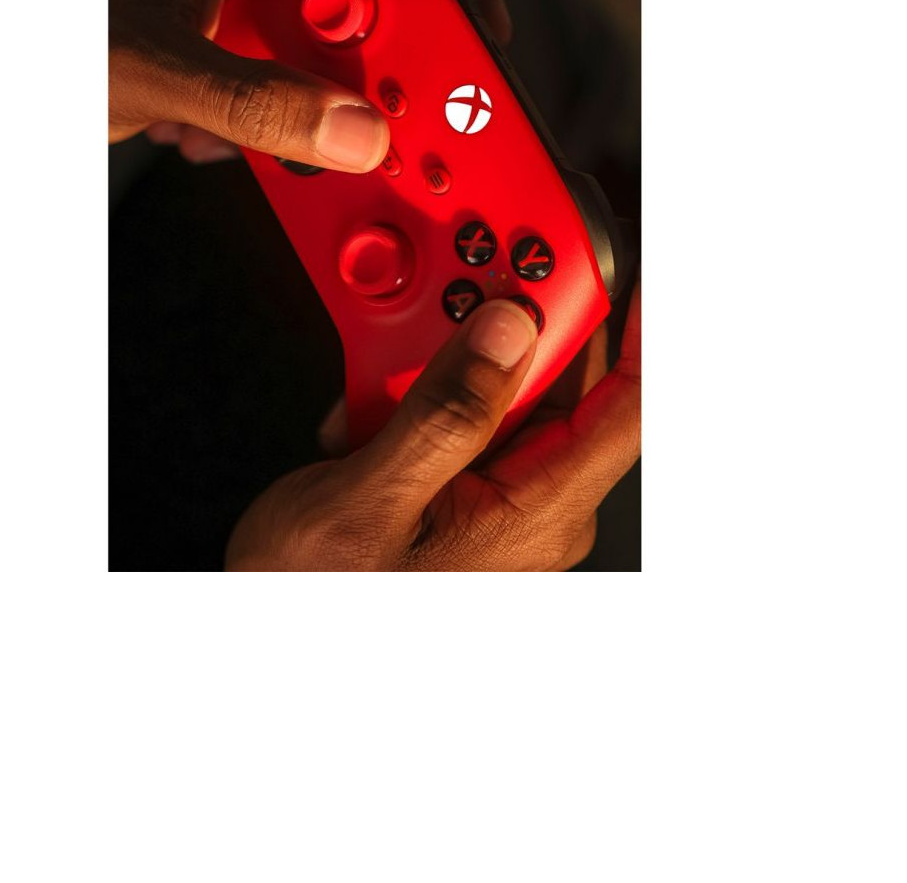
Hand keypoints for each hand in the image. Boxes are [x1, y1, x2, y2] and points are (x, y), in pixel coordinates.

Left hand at [110, 0, 510, 168]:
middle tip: (406, 104)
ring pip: (337, 38)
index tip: (476, 16)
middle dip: (397, 47)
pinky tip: (217, 144)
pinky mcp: (227, 46)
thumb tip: (355, 132)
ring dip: (333, 98)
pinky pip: (292, 79)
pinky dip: (280, 123)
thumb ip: (252, 102)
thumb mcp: (152, 68)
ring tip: (295, 139)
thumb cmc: (48, 38)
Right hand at [225, 285, 640, 571]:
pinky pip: (460, 414)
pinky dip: (410, 396)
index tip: (632, 273)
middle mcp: (530, 502)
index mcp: (534, 511)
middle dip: (495, 332)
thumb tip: (508, 332)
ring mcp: (497, 495)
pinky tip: (364, 419)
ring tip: (371, 393)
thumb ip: (446, 412)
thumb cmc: (310, 595)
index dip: (641, 331)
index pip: (626, 408)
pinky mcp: (461, 488)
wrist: (266, 634)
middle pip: (554, 379)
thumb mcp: (368, 499)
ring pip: (498, 387)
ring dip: (433, 368)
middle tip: (441, 300)